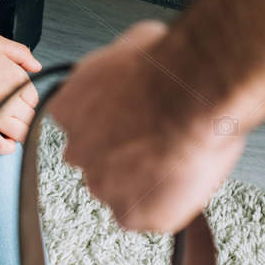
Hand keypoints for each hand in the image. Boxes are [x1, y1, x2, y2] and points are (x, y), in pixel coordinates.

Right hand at [0, 31, 42, 154]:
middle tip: (11, 116)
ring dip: (17, 134)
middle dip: (22, 118)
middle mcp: (10, 100)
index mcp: (17, 80)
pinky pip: (1, 147)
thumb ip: (21, 53)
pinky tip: (4, 142)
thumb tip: (37, 67)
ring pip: (20, 134)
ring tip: (7, 129)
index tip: (16, 103)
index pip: (35, 100)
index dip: (25, 102)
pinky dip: (6, 148)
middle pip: (30, 118)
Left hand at [49, 20, 245, 231]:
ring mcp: (104, 188)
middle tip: (159, 141)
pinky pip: (152, 216)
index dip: (111, 127)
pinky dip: (168, 204)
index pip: (79, 129)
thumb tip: (128, 68)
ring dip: (146, 181)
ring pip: (124, 193)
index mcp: (68, 111)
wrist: (195, 93)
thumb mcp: (128, 47)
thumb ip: (117, 73)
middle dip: (124, 157)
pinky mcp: (135, 216)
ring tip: (179, 157)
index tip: (132, 123)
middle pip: (97, 164)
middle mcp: (78, 153)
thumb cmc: (168, 66)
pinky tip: (185, 177)